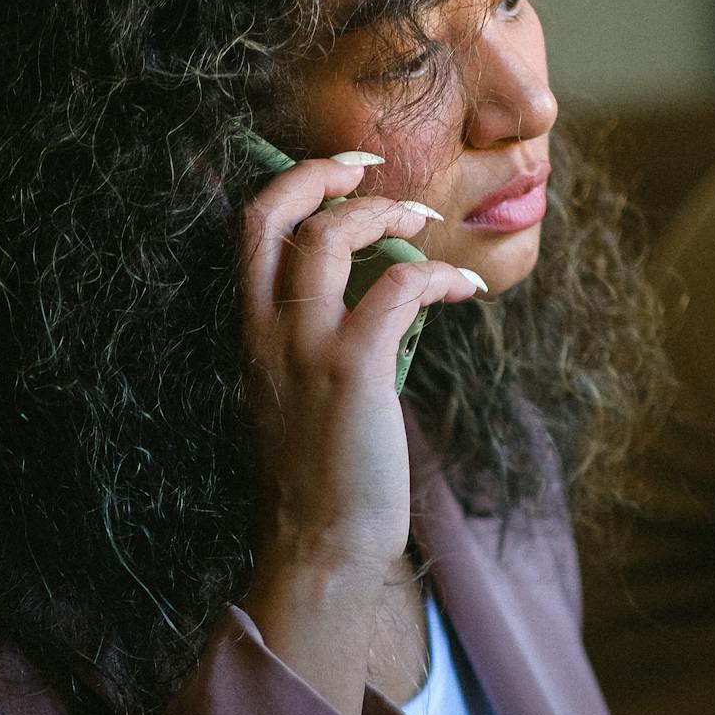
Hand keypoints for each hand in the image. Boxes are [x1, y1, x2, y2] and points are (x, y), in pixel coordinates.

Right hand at [236, 152, 481, 714]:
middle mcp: (265, 335)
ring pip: (329, 236)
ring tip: (424, 222)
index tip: (337, 176)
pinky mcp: (351, 370)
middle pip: (269, 216)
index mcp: (250, 338)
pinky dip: (438, 276)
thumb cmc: (320, 483)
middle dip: (321, 174)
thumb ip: (319, 346)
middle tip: (370, 166)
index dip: (289, 185)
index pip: (248, 234)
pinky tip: (465, 290)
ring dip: (385, 214)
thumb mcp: (302, 399)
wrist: (319, 548)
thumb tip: (381, 302)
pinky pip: (397, 288)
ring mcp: (304, 350)